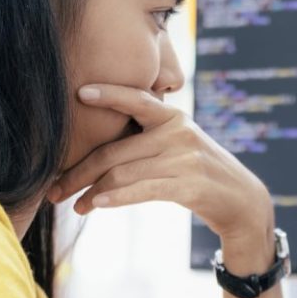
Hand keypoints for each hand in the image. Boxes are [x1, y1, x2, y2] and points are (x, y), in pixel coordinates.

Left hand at [48, 85, 273, 244]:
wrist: (243, 202)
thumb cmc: (201, 174)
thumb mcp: (179, 146)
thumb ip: (148, 139)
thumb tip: (99, 151)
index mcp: (174, 117)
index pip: (136, 99)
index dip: (108, 94)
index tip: (78, 92)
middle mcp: (179, 132)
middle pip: (115, 150)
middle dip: (79, 171)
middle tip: (54, 188)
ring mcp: (185, 158)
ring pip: (123, 172)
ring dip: (91, 191)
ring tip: (72, 205)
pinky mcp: (189, 185)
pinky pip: (142, 189)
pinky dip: (115, 197)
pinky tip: (96, 204)